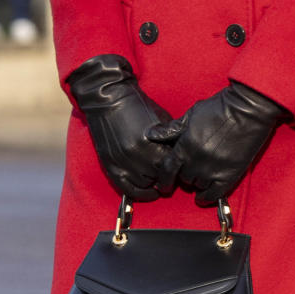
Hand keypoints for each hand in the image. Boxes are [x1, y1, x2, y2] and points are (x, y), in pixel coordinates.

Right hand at [68, 54, 177, 202]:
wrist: (108, 99)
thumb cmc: (139, 106)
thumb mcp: (162, 119)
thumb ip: (172, 139)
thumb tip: (186, 156)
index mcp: (152, 144)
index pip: (172, 167)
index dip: (178, 167)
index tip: (182, 168)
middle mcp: (137, 156)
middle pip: (160, 178)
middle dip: (167, 176)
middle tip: (172, 174)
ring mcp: (122, 163)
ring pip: (145, 185)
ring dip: (153, 183)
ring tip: (159, 178)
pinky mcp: (111, 166)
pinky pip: (127, 189)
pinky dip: (139, 194)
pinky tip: (149, 193)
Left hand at [148, 80, 288, 205]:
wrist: (247, 109)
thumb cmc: (218, 108)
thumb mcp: (191, 115)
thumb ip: (171, 129)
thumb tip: (150, 135)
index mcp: (184, 146)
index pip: (167, 169)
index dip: (164, 179)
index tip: (163, 185)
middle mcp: (196, 160)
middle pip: (183, 179)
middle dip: (184, 175)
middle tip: (189, 170)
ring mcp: (213, 169)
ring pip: (198, 186)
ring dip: (197, 182)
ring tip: (201, 175)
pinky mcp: (229, 174)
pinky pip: (214, 194)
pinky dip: (208, 197)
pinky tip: (205, 196)